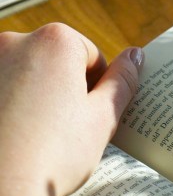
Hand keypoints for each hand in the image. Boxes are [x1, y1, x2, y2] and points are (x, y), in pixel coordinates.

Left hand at [0, 23, 143, 195]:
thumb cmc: (54, 155)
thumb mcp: (102, 118)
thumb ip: (122, 82)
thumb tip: (135, 56)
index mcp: (55, 42)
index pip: (91, 55)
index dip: (97, 88)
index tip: (90, 117)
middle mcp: (13, 41)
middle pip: (55, 60)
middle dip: (64, 89)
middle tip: (66, 130)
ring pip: (25, 74)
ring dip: (35, 96)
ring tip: (36, 136)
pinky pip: (1, 88)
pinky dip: (9, 105)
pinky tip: (13, 135)